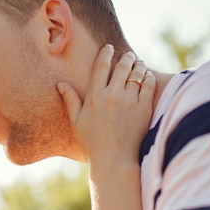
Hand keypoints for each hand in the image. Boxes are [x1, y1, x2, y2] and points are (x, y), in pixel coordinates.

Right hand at [57, 45, 155, 164]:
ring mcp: (129, 101)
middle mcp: (112, 95)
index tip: (109, 48)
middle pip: (122, 66)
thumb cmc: (92, 144)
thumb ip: (70, 100)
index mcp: (94, 96)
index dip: (105, 54)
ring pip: (137, 73)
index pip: (101, 66)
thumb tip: (60, 84)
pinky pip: (149, 85)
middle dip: (126, 57)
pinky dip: (148, 78)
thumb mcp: (76, 122)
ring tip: (139, 64)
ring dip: (138, 65)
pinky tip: (148, 77)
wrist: (113, 161)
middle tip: (128, 55)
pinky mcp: (144, 108)